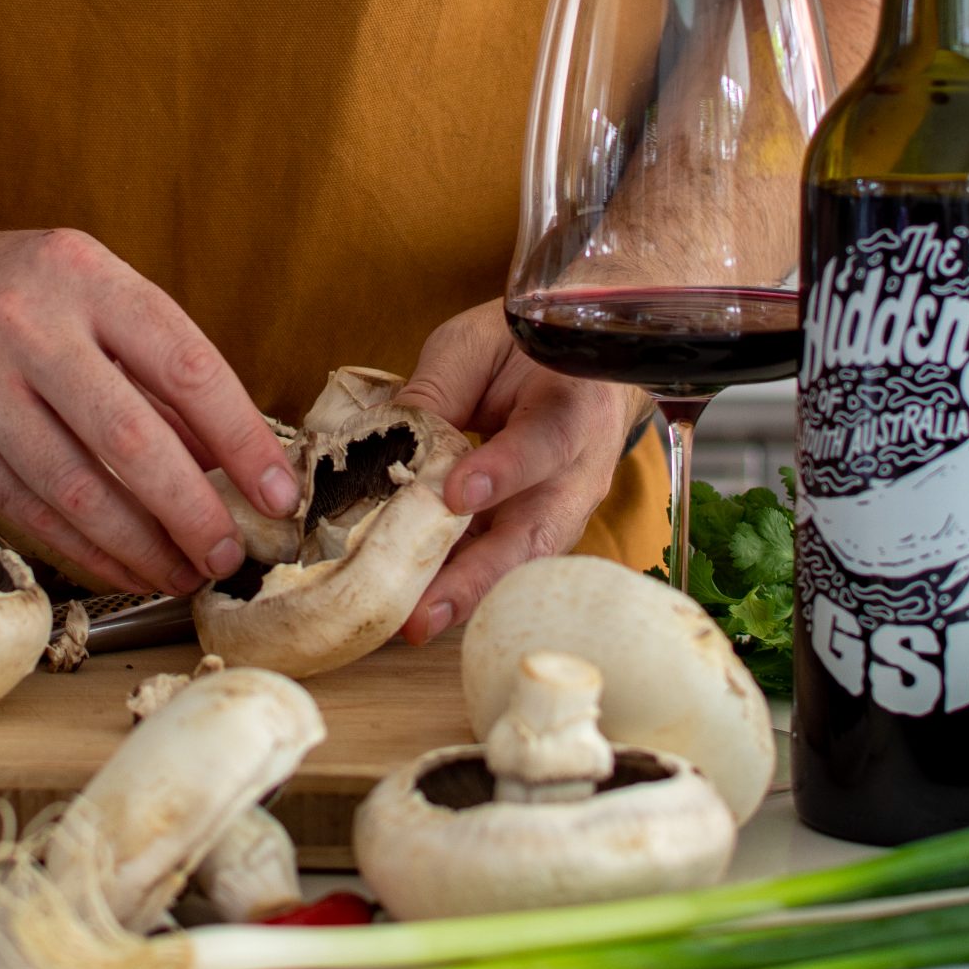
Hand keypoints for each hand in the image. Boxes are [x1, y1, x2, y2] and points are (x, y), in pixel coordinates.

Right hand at [0, 215, 302, 597]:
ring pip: (74, 488)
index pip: (185, 365)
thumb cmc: (7, 292)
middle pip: (129, 438)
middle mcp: (27, 325)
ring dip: (141, 545)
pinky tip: (126, 567)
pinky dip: (85, 549)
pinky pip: (27, 510)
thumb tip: (232, 457)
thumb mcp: (86, 293)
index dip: (242, 438)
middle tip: (230, 553)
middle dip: (191, 509)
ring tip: (185, 572)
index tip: (280, 492)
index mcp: (84, 276)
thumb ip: (153, 366)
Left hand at [393, 300, 646, 641]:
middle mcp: (580, 470)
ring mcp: (564, 510)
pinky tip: (414, 604)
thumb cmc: (525, 351)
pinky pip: (502, 564)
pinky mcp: (538, 532)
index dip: (504, 471)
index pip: (544, 441)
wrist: (578, 365)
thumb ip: (437, 390)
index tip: (457, 496)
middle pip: (538, 533)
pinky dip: (460, 587)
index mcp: (574, 404)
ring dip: (465, 596)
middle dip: (479, 578)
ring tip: (411, 624)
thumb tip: (387, 440)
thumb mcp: (476, 345)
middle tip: (425, 613)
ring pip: (521, 564)